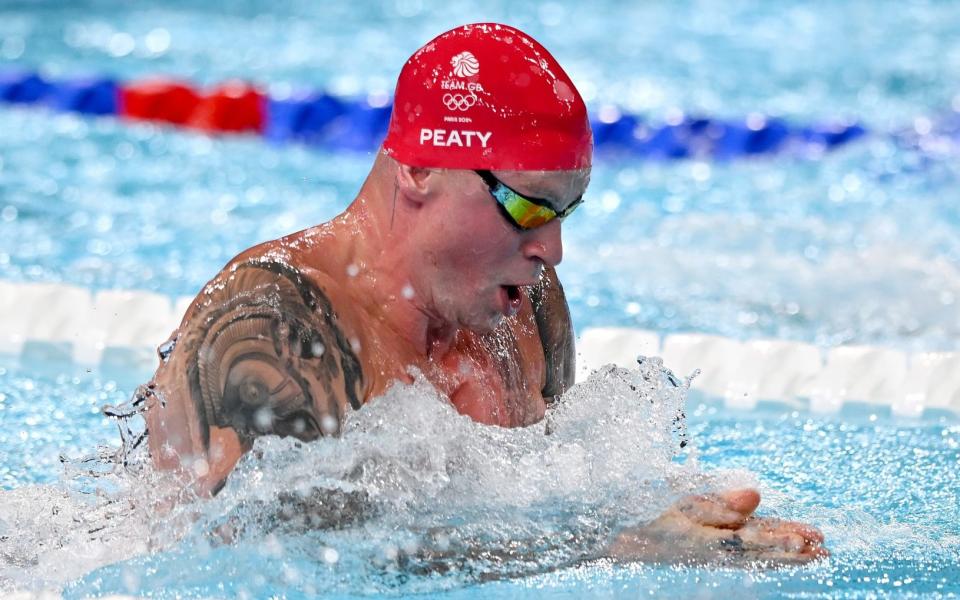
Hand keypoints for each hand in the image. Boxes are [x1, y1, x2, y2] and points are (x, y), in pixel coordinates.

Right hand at [608, 488, 827, 565]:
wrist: (607, 537)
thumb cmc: (638, 517)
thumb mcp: (674, 506)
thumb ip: (716, 503)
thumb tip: (756, 494)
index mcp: (705, 540)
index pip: (751, 541)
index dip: (781, 540)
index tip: (809, 540)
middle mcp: (711, 549)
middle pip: (759, 550)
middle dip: (791, 549)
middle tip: (825, 549)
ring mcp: (707, 548)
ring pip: (753, 549)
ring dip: (783, 548)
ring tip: (815, 548)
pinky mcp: (702, 543)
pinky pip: (740, 546)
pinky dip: (762, 543)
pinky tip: (776, 539)